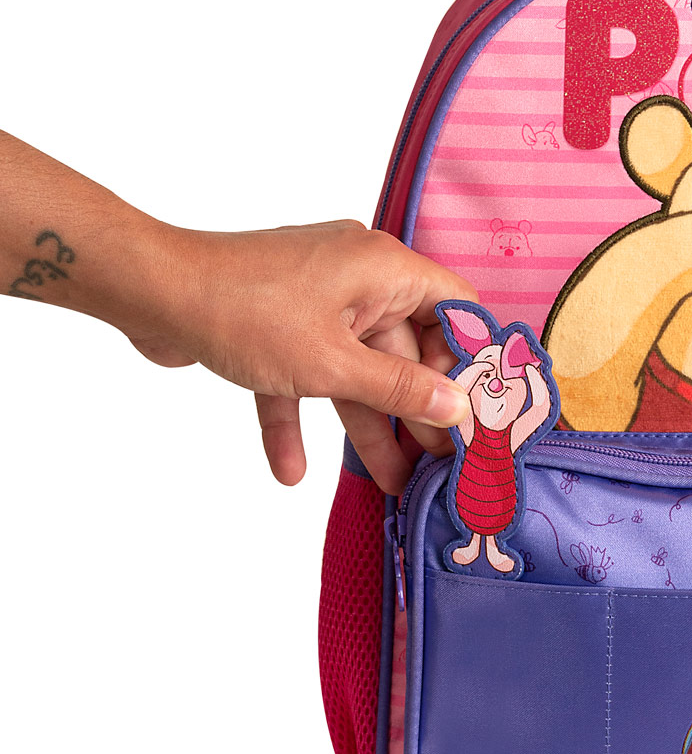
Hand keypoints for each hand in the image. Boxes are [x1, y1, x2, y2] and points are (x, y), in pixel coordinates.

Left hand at [123, 219, 478, 493]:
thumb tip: (456, 406)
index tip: (478, 414)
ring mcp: (314, 301)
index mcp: (383, 269)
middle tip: (437, 465)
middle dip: (414, 411)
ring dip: (363, 425)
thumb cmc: (243, 310)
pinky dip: (298, 417)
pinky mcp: (277, 325)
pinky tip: (291, 469)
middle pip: (404, 350)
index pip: (454, 308)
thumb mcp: (332, 364)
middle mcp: (355, 280)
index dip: (471, 360)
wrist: (152, 291)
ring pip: (353, 370)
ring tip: (391, 483)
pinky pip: (303, 374)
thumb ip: (397, 390)